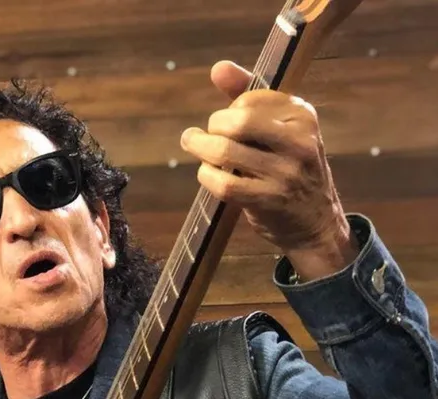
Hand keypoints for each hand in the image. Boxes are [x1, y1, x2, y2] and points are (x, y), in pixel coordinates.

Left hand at [180, 60, 358, 281]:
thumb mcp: (279, 128)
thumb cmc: (288, 167)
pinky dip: (206, 176)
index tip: (228, 123)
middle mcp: (300, 141)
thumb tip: (217, 67)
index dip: (229, 110)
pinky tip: (206, 173)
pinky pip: (224, 184)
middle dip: (212, 127)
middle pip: (237, 122)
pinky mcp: (270, 200)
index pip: (250, 99)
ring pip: (225, 152)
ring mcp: (286, 173)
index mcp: (303, 116)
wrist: (315, 221)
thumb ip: (246, 94)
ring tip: (194, 146)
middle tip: (200, 135)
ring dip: (200, 149)